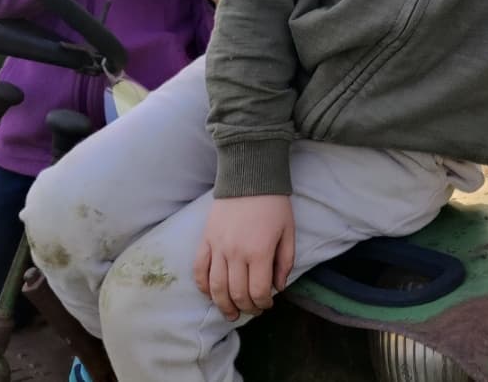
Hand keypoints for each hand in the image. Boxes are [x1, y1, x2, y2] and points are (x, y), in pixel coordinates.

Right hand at [195, 194, 295, 319]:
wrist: (249, 175)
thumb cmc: (273, 203)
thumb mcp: (288, 231)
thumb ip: (285, 261)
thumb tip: (279, 286)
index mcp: (259, 252)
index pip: (258, 291)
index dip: (263, 303)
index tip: (267, 305)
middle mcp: (236, 253)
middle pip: (237, 293)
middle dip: (246, 308)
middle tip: (252, 310)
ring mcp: (218, 247)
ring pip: (216, 287)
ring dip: (223, 305)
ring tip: (230, 313)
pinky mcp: (206, 239)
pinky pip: (199, 269)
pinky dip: (203, 286)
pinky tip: (210, 293)